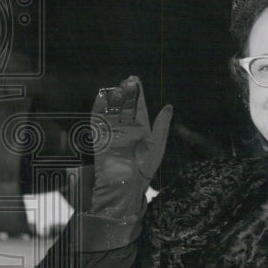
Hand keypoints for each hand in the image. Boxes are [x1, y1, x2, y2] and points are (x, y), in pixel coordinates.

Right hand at [89, 75, 172, 218]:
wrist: (126, 187)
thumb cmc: (144, 169)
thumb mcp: (156, 146)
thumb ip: (161, 126)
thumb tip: (169, 106)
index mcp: (141, 131)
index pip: (138, 108)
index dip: (137, 94)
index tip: (135, 80)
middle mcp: (126, 130)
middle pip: (124, 107)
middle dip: (124, 93)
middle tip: (126, 80)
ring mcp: (112, 134)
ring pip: (111, 111)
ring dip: (113, 99)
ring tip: (115, 86)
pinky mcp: (100, 140)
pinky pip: (98, 122)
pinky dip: (98, 109)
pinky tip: (100, 98)